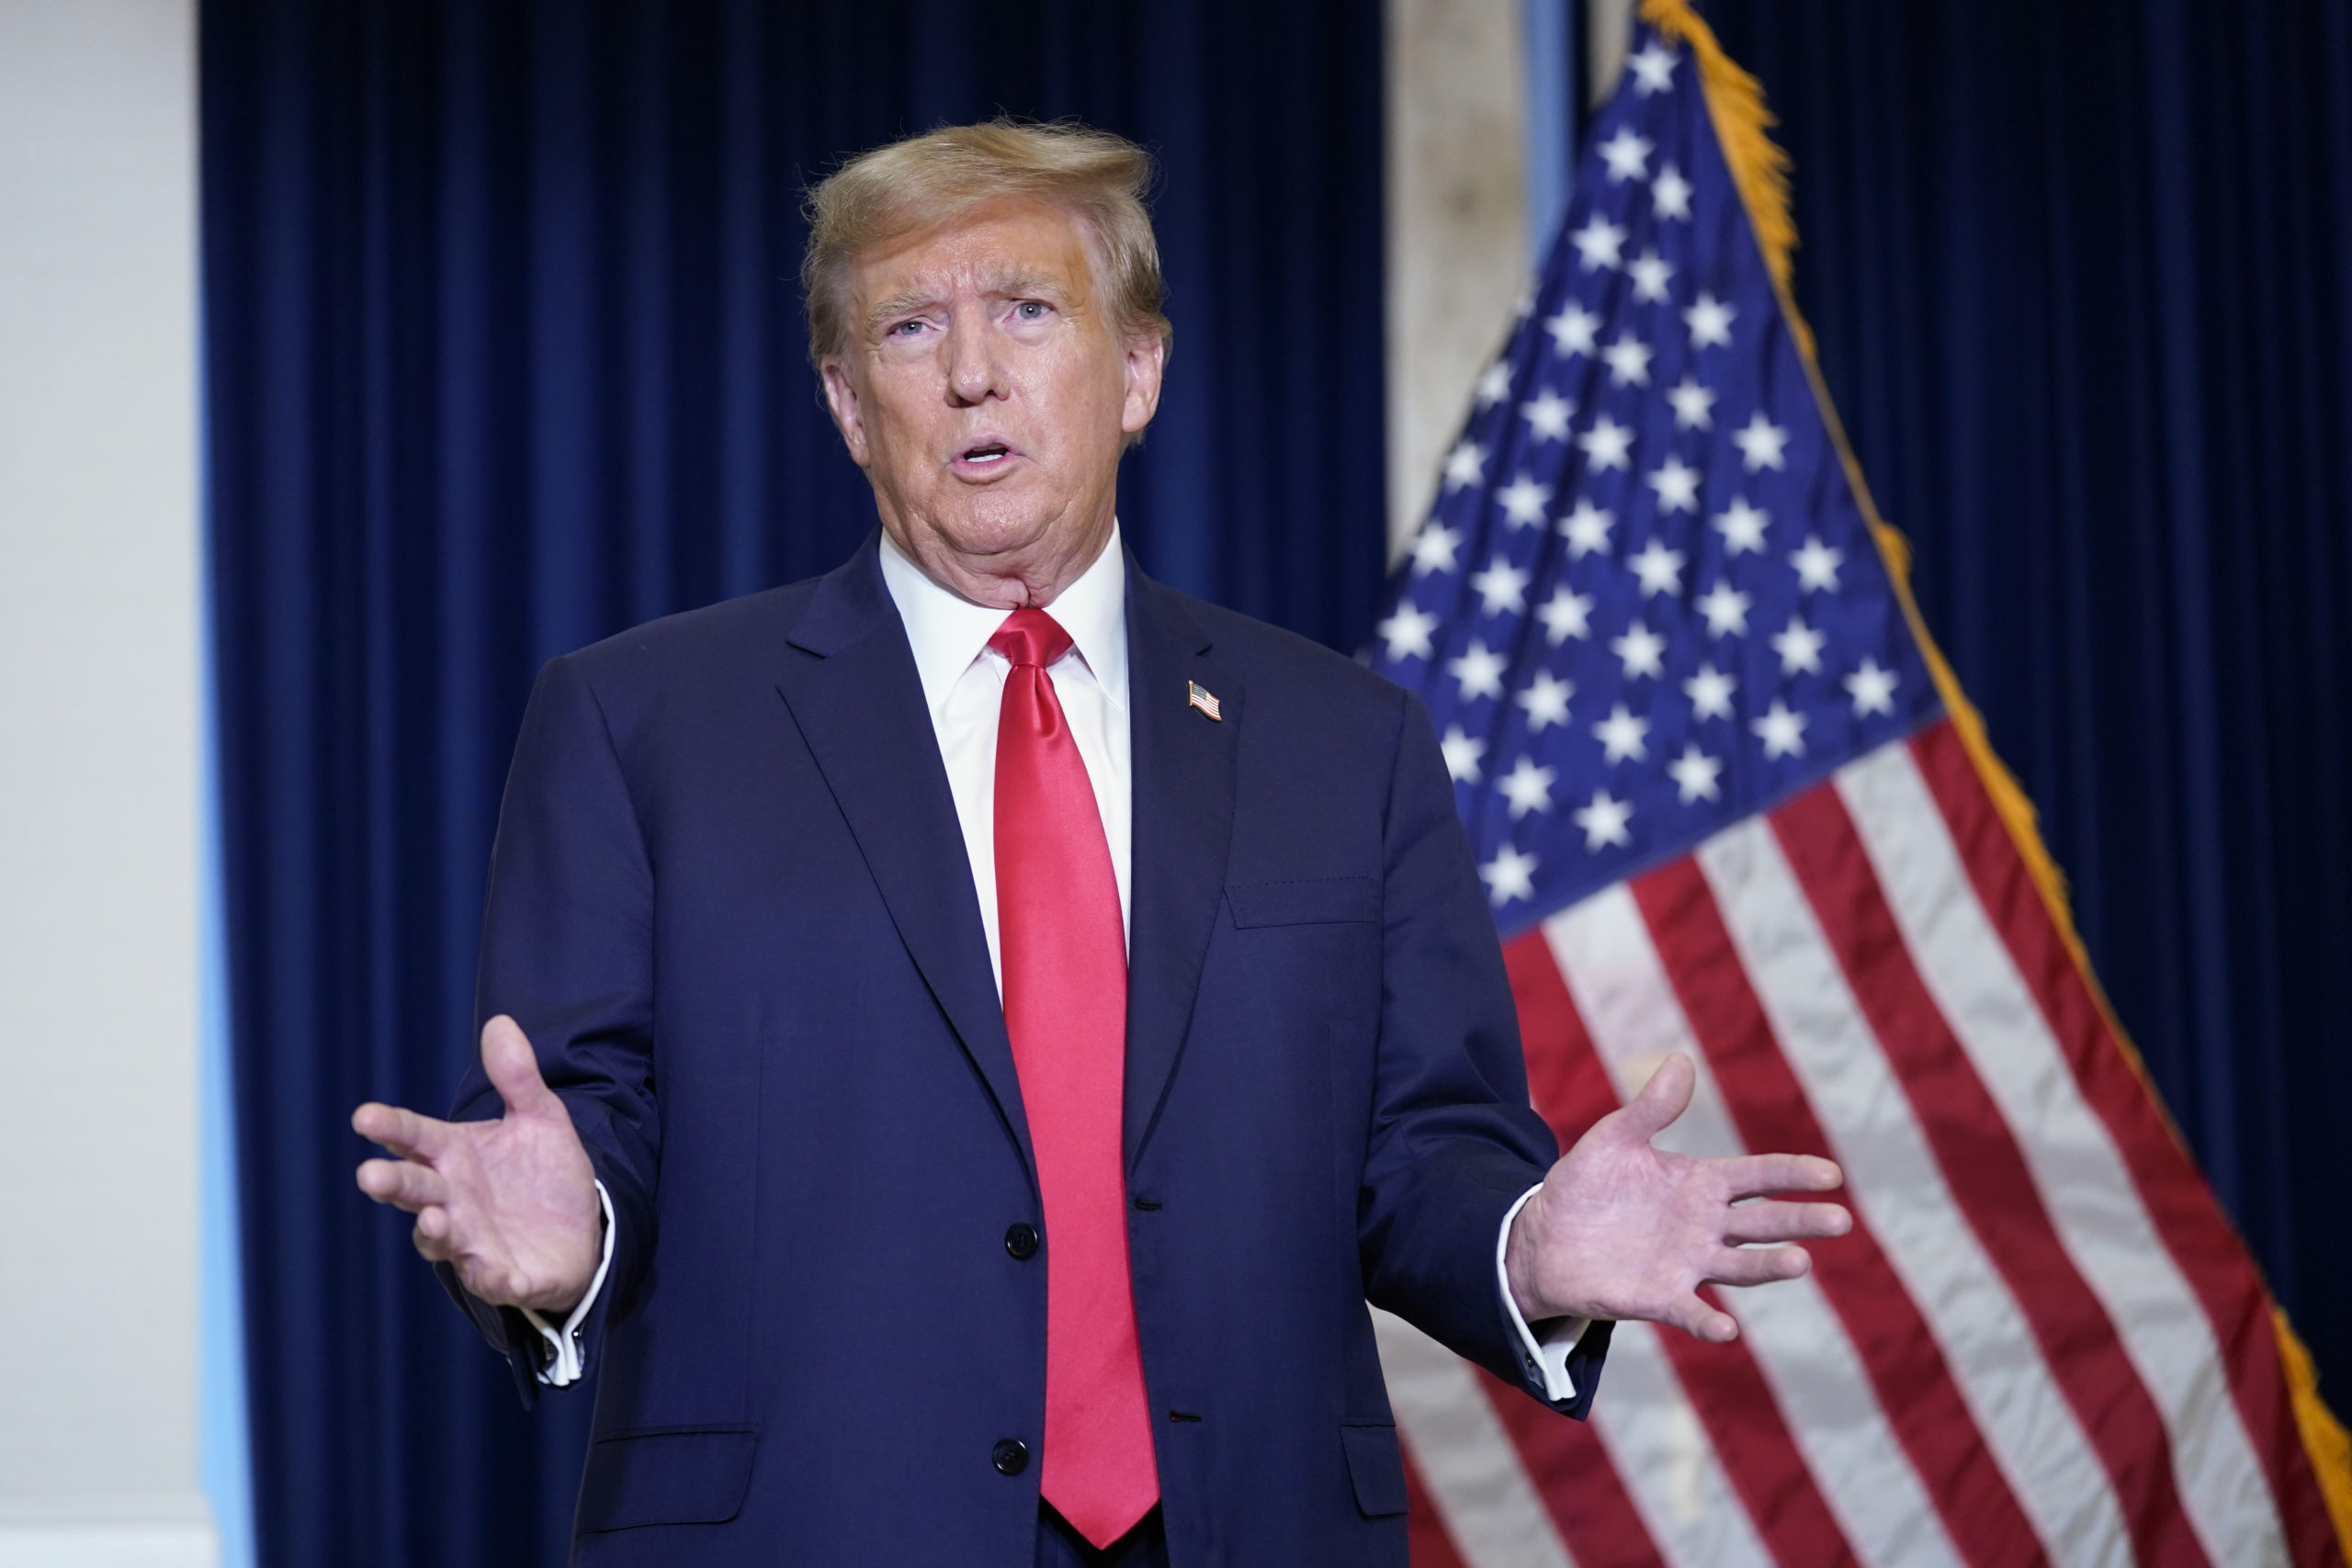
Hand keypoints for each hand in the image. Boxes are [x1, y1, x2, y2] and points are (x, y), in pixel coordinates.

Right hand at [352, 1015, 601, 1312]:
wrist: (580, 1229)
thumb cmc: (542, 1173)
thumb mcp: (539, 1118)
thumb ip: (517, 1077)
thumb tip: (500, 1022)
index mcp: (454, 1156)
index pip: (413, 1138)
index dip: (390, 1127)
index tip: (365, 1116)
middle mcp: (452, 1199)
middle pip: (414, 1189)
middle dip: (393, 1183)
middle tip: (371, 1175)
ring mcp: (473, 1241)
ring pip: (441, 1239)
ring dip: (435, 1231)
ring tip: (436, 1219)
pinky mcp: (504, 1275)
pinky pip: (493, 1280)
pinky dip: (491, 1277)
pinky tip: (496, 1272)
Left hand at [1505, 1052, 1848, 1341]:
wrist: (1543, 1238)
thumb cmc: (1587, 1186)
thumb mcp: (1615, 1138)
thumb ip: (1651, 1108)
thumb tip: (1681, 1059)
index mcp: (1701, 1183)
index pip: (1758, 1176)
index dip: (1793, 1174)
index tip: (1831, 1175)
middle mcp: (1705, 1226)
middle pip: (1763, 1222)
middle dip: (1800, 1220)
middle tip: (1840, 1220)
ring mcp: (1687, 1264)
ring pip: (1739, 1266)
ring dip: (1769, 1266)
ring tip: (1800, 1261)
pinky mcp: (1659, 1298)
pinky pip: (1690, 1311)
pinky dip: (1709, 1321)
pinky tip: (1728, 1330)